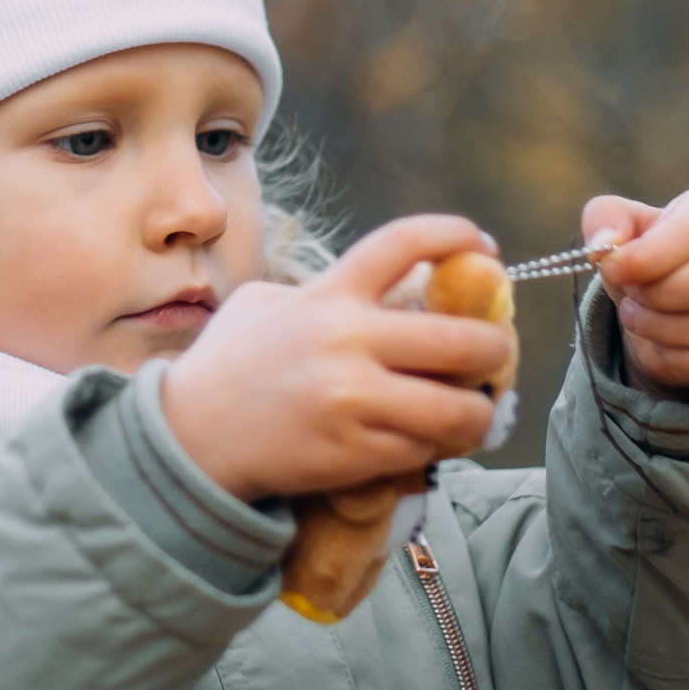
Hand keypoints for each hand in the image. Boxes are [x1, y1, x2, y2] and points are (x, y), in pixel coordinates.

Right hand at [161, 216, 516, 506]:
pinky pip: (427, 448)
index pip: (405, 244)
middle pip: (461, 338)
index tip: (486, 249)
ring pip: (458, 407)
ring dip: (480, 408)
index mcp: (329, 294)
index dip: (456, 236)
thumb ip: (326, 289)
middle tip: (496, 352)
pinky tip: (439, 438)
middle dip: (495, 346)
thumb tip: (396, 288)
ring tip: (478, 406)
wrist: (193, 438)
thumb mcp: (265, 303)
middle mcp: (347, 341)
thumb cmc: (229, 365)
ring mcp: (355, 401)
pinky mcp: (357, 453)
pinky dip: (442, 444)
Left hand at [584, 186, 688, 398]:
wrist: (679, 308)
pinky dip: (688, 363)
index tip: (612, 271)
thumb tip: (606, 242)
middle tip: (631, 304)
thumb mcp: (622, 232)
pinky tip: (667, 350)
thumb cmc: (653, 259)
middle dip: (660, 299)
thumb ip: (605, 221)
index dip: (648, 255)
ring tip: (643, 322)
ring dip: (668, 332)